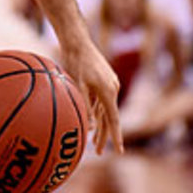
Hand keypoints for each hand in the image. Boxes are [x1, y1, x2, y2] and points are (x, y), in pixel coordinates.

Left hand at [60, 37, 122, 152]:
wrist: (76, 40)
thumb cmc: (74, 60)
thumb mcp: (77, 84)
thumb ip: (85, 105)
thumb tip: (91, 127)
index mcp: (108, 91)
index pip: (114, 119)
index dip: (116, 136)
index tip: (119, 150)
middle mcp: (112, 88)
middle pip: (109, 118)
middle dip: (105, 136)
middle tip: (99, 152)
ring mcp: (108, 84)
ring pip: (105, 110)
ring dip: (100, 127)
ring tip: (94, 143)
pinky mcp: (103, 80)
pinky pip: (101, 101)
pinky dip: (96, 113)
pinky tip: (90, 123)